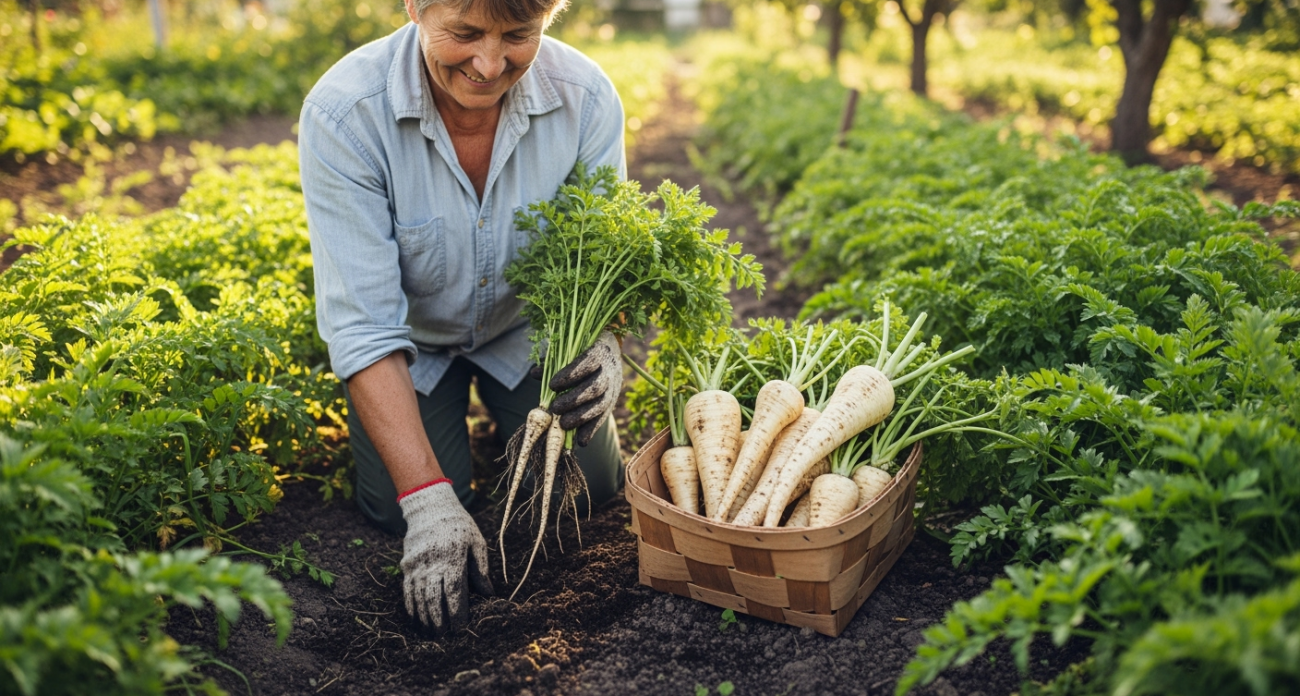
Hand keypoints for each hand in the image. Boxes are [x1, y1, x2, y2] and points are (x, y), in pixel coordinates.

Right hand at [398, 481, 493, 632]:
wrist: (430, 508)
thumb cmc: (459, 526)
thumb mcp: (476, 542)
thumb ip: (480, 569)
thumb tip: (489, 594)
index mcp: (453, 558)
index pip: (454, 592)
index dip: (457, 612)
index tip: (461, 627)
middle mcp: (433, 564)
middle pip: (434, 598)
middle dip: (440, 620)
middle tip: (445, 636)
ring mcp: (417, 566)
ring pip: (419, 597)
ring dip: (425, 617)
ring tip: (432, 632)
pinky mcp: (407, 566)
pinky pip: (407, 590)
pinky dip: (412, 606)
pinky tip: (417, 618)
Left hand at [548, 330, 620, 446]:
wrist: (610, 353)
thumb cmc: (582, 350)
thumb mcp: (570, 350)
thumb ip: (553, 362)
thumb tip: (535, 374)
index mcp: (600, 351)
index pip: (588, 362)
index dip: (571, 374)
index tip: (552, 385)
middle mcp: (610, 370)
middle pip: (595, 387)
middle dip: (574, 399)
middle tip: (555, 408)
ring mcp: (614, 388)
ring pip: (602, 405)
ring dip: (582, 417)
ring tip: (563, 424)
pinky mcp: (612, 402)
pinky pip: (604, 418)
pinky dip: (591, 430)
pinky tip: (580, 441)